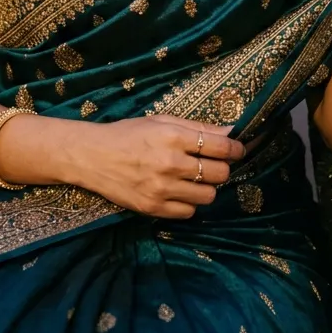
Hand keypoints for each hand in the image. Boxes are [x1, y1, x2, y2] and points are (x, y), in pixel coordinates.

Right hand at [70, 115, 244, 218]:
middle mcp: (170, 163)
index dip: (236, 149)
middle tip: (214, 164)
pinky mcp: (154, 208)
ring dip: (207, 186)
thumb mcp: (161, 121)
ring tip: (195, 178)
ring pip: (208, 195)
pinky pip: (189, 211)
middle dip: (222, 168)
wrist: (93, 156)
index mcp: (173, 136)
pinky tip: (180, 191)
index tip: (239, 150)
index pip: (221, 147)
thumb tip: (230, 132)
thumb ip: (196, 127)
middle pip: (219, 173)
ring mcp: (162, 189)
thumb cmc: (128, 133)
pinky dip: (190, 202)